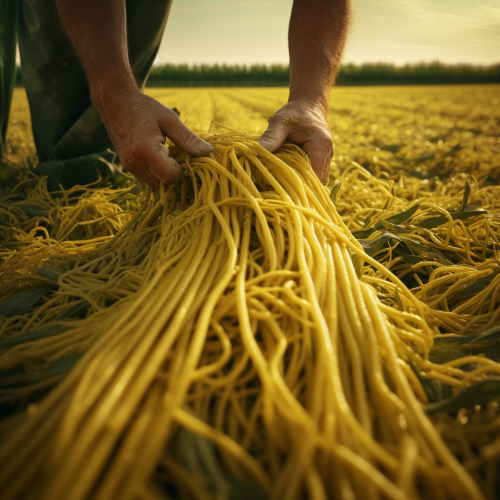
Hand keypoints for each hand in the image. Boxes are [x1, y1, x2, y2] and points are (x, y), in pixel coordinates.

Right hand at [94, 90, 212, 186]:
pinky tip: (157, 156)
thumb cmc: (145, 108)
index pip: (170, 177)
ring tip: (166, 154)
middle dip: (172, 174)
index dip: (180, 171)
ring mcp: (127, 165)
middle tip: (176, 156)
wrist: (115, 101)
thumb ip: (188, 139)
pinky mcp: (125, 165)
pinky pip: (144, 177)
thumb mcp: (169, 119)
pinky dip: (154, 172)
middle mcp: (134, 162)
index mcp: (145, 150)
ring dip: (163, 174)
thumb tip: (208, 152)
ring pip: (153, 183)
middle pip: (162, 183)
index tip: (183, 158)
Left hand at [258, 100, 332, 184]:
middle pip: (315, 183)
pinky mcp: (320, 163)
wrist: (308, 105)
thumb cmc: (294, 112)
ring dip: (301, 186)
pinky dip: (302, 181)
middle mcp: (327, 155)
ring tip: (283, 190)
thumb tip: (255, 153)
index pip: (314, 176)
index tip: (281, 192)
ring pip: (315, 183)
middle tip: (278, 194)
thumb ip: (271, 137)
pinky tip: (288, 182)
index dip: (299, 186)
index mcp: (321, 146)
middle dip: (298, 189)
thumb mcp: (280, 122)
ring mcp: (326, 160)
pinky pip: (313, 178)